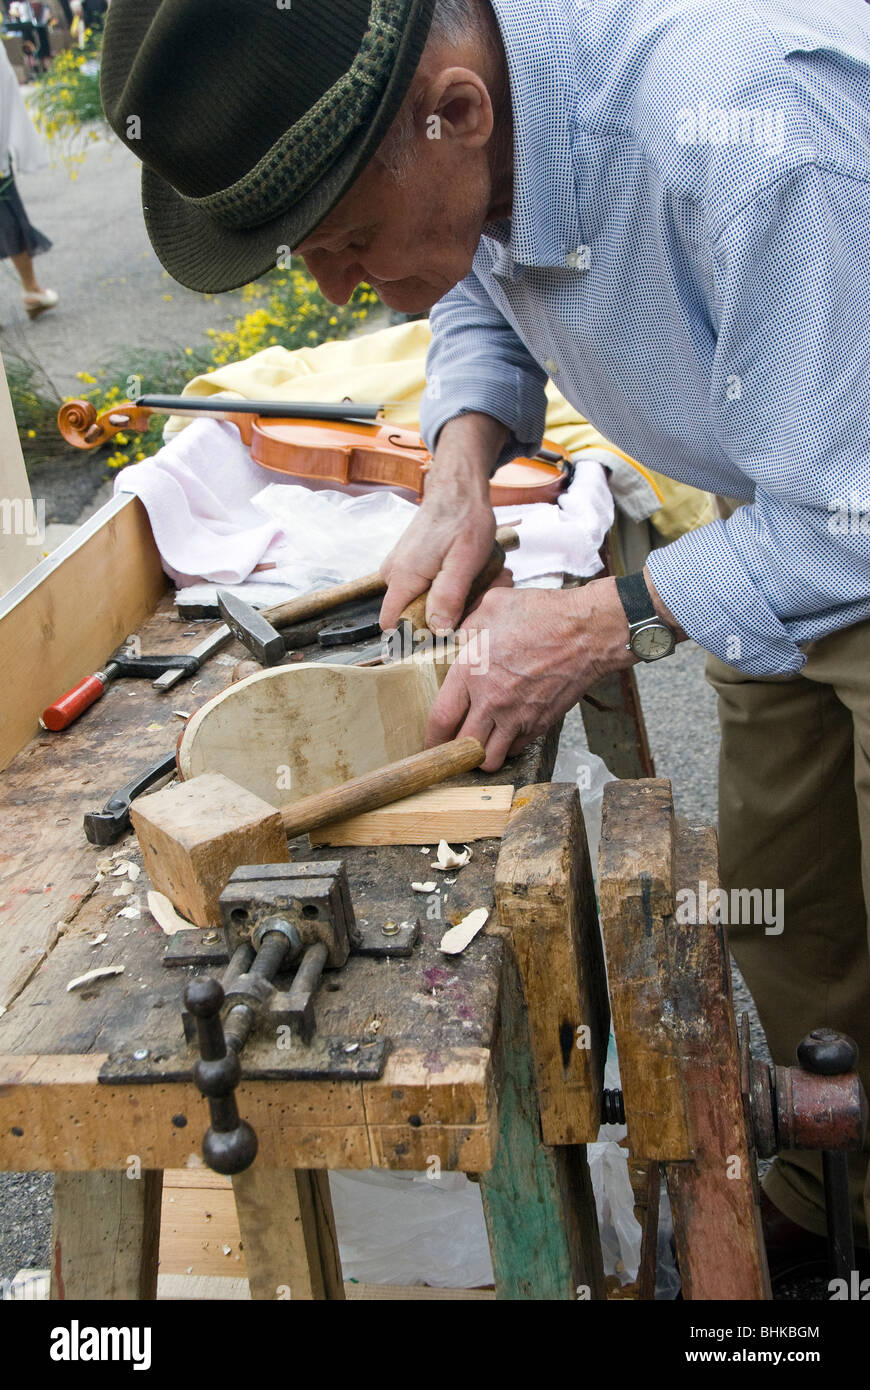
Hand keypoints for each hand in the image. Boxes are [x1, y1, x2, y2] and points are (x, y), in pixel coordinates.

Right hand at [379, 412, 508, 631]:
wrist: (458, 487)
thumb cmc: (463, 518)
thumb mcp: (465, 559)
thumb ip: (449, 595)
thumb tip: (436, 630)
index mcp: (403, 576)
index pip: (393, 625)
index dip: (416, 636)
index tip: (446, 633)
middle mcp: (393, 573)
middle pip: (411, 615)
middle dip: (444, 615)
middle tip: (477, 597)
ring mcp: (399, 567)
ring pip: (421, 601)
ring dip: (450, 600)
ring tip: (478, 582)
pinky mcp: (409, 563)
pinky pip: (424, 588)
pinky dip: (447, 587)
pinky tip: (468, 575)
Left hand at [426, 578, 634, 769]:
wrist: (587, 633)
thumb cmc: (543, 615)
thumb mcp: (493, 605)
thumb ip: (467, 626)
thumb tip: (457, 637)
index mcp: (472, 673)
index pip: (440, 719)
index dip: (430, 737)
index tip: (428, 742)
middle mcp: (492, 701)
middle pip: (462, 747)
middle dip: (453, 751)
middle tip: (451, 748)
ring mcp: (518, 716)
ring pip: (490, 758)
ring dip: (481, 756)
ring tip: (480, 744)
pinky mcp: (540, 724)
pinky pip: (516, 748)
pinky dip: (508, 747)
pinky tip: (507, 732)